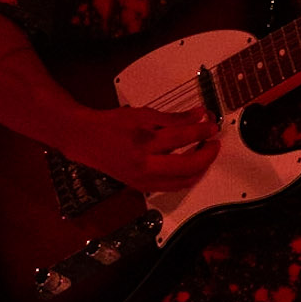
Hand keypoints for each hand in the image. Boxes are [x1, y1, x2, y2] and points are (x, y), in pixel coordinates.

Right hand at [66, 104, 221, 193]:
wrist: (86, 139)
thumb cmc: (111, 125)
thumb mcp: (143, 115)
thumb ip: (173, 118)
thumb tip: (197, 116)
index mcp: (144, 144)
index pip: (182, 137)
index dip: (202, 130)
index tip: (212, 125)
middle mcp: (144, 167)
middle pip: (186, 167)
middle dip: (207, 156)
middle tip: (214, 143)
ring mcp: (143, 181)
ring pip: (181, 183)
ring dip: (199, 169)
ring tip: (205, 153)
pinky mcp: (141, 187)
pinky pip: (171, 187)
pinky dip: (185, 177)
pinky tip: (190, 166)